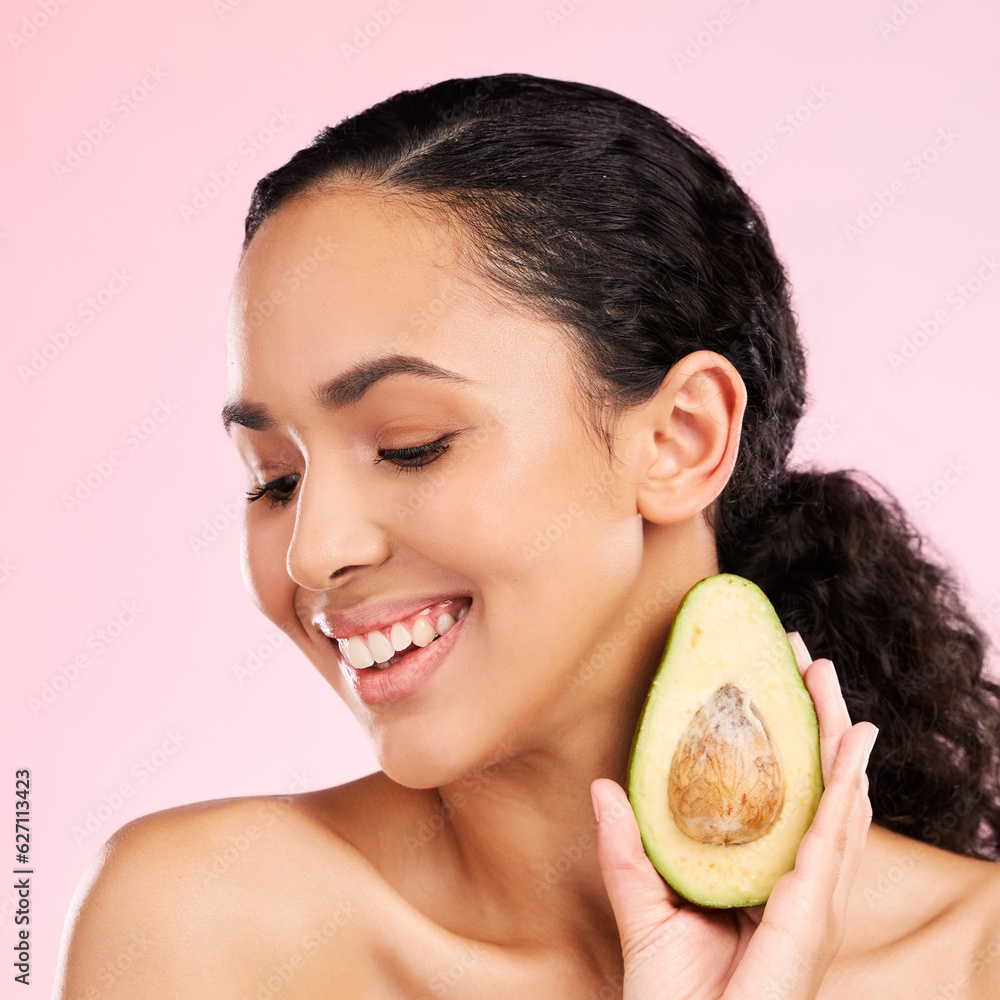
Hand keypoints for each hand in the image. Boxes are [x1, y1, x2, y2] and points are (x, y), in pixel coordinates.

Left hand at [591, 632, 877, 999]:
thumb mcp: (644, 905)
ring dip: (839, 737)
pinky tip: (854, 744)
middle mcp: (797, 882)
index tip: (774, 681)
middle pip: (819, 788)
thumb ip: (626, 847)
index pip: (786, 794)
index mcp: (764, 877)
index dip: (788, 740)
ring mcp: (812, 897)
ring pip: (838, 801)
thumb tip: (603, 786)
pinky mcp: (811, 911)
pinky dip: (849, 786)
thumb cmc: (673, 994)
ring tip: (830, 683)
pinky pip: (834, 837)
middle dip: (820, 722)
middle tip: (808, 662)